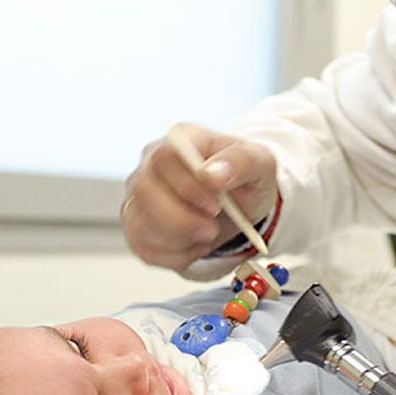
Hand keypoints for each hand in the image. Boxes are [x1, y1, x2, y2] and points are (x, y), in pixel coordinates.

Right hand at [122, 123, 277, 270]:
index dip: (187, 185)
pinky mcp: (136, 226)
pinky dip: (175, 255)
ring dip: (179, 239)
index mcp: (181, 139)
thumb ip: (240, 162)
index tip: (216, 207)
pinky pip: (143, 247)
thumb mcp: (260, 164)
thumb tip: (211, 174)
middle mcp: (151, 163)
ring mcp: (138, 196)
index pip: (165, 156)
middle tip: (212, 229)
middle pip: (143, 190)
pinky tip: (196, 245)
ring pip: (139, 223)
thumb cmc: (246, 177)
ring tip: (209, 234)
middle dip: (181, 219)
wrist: (242, 204)